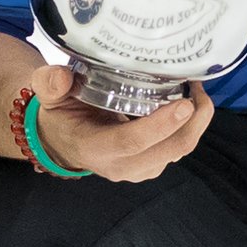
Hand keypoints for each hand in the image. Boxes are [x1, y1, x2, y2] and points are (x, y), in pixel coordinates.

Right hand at [29, 63, 213, 182]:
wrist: (64, 142)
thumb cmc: (61, 115)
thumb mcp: (49, 96)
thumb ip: (49, 83)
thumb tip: (60, 76)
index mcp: (95, 148)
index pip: (132, 141)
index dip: (160, 125)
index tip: (183, 103)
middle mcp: (121, 166)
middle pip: (168, 150)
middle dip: (193, 121)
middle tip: (197, 87)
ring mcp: (139, 169)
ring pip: (178, 150)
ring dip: (195, 123)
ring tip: (195, 89)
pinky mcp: (151, 166)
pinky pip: (177, 149)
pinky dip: (189, 127)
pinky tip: (188, 102)